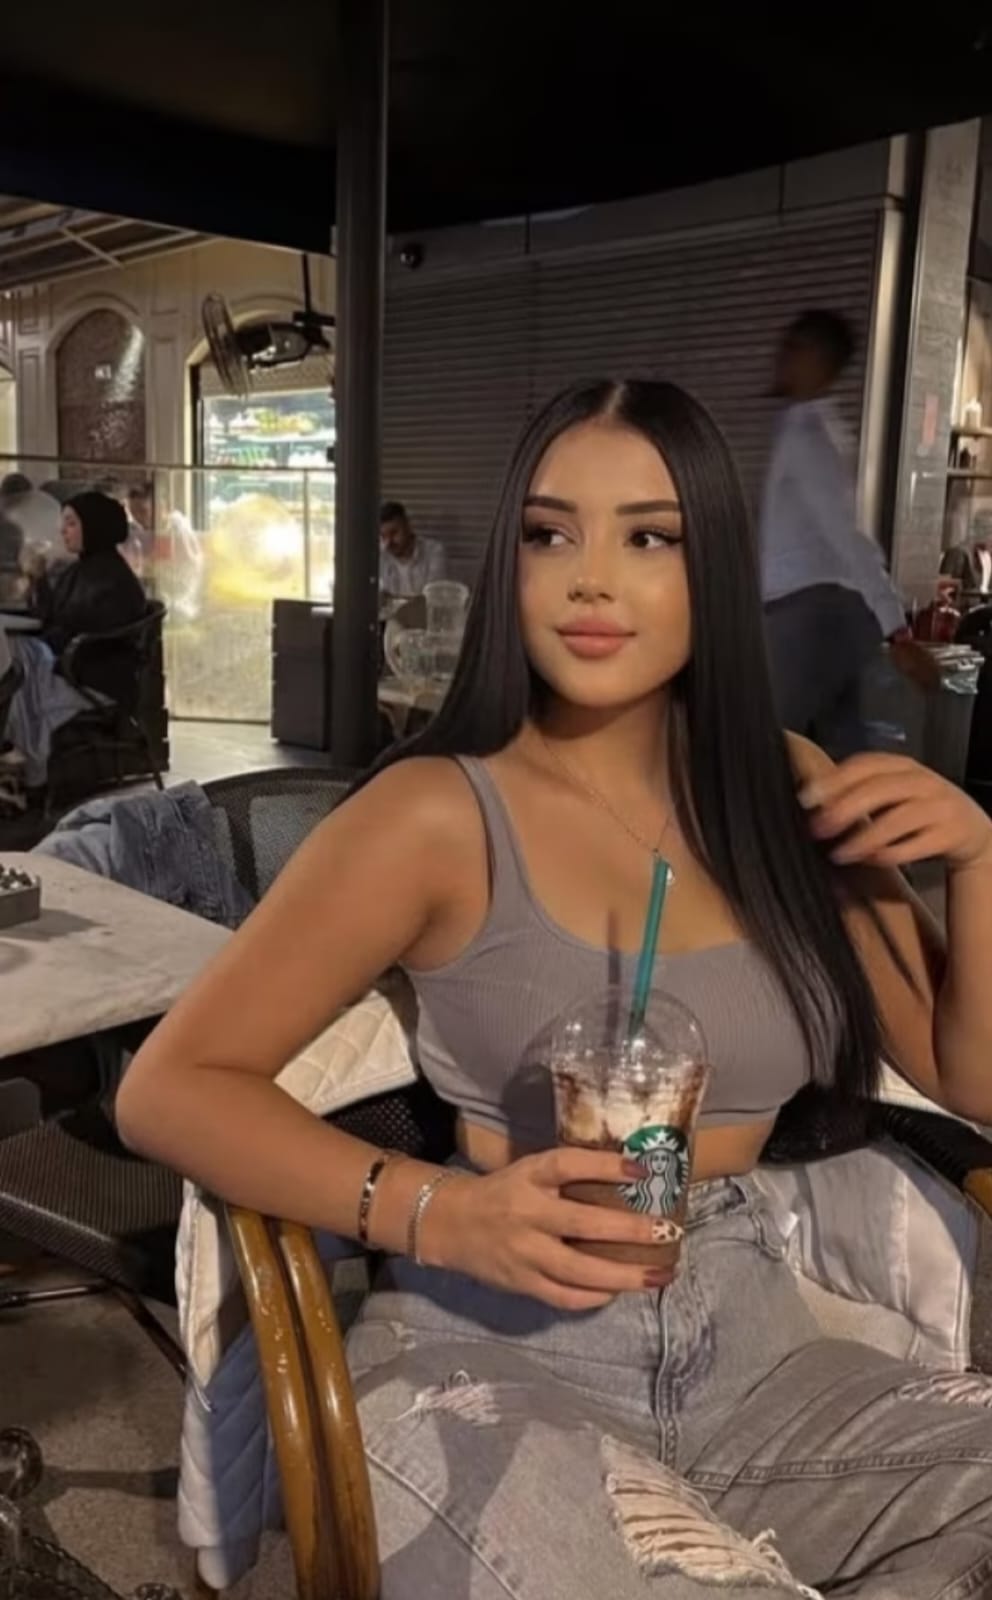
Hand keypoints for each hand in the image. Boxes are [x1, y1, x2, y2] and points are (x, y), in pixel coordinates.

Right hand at [420, 1147, 674, 1311]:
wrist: (450, 1223)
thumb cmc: (503, 1192)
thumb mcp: (529, 1171)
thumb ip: (569, 1175)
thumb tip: (630, 1176)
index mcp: (529, 1177)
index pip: (568, 1164)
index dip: (605, 1165)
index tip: (642, 1170)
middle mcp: (527, 1213)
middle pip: (584, 1223)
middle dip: (631, 1230)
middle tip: (669, 1232)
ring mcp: (524, 1252)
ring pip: (580, 1270)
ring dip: (624, 1276)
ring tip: (659, 1275)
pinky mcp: (521, 1283)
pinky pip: (565, 1296)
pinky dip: (596, 1296)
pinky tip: (619, 1291)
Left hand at [800, 753, 991, 873]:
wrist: (970, 828)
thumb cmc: (917, 808)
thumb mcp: (892, 792)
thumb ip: (857, 792)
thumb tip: (809, 802)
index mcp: (902, 765)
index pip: (865, 765)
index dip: (834, 780)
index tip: (806, 798)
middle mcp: (922, 781)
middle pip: (880, 789)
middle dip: (845, 808)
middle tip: (817, 829)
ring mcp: (940, 806)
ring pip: (898, 819)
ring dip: (864, 838)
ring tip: (839, 854)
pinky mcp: (951, 833)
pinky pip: (917, 845)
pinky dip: (891, 854)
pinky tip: (871, 860)